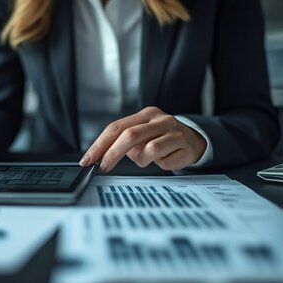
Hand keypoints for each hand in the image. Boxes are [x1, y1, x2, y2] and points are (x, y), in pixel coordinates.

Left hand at [79, 107, 206, 171]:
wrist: (194, 141)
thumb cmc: (162, 139)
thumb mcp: (142, 135)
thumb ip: (124, 142)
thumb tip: (101, 156)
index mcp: (145, 114)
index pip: (116, 127)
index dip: (100, 144)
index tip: (88, 159)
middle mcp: (159, 119)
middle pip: (130, 136)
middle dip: (112, 154)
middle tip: (103, 167)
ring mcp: (174, 131)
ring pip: (149, 150)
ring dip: (143, 160)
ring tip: (150, 158)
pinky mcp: (184, 145)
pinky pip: (164, 161)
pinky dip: (161, 164)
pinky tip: (166, 158)